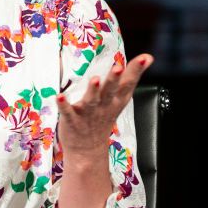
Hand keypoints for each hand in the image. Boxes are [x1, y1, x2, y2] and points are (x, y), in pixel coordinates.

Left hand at [56, 54, 153, 169]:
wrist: (87, 149)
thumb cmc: (103, 118)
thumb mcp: (120, 98)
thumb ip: (130, 78)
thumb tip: (147, 58)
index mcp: (116, 100)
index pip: (128, 84)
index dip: (135, 71)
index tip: (144, 59)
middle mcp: (103, 106)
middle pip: (110, 91)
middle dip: (114, 79)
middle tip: (118, 67)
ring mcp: (88, 113)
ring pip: (91, 100)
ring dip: (93, 90)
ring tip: (95, 79)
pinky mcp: (72, 120)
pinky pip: (67, 112)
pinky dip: (64, 105)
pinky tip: (59, 96)